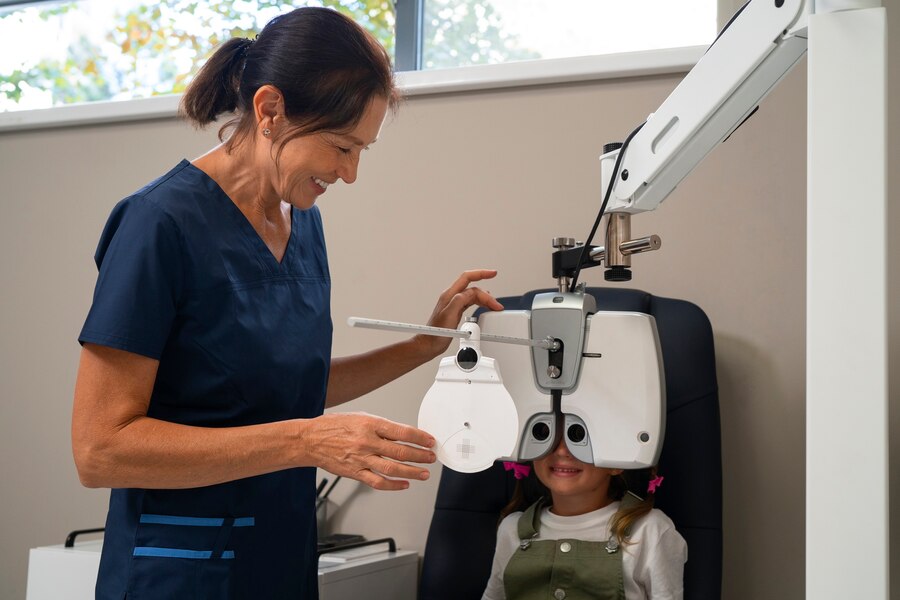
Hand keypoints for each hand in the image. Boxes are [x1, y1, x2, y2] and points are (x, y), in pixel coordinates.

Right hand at [301, 412, 435, 490]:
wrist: (310, 440)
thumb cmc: (334, 426)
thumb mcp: (360, 417)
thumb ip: (381, 427)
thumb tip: (403, 435)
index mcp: (370, 424)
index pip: (402, 432)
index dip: (420, 438)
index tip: (430, 441)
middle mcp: (367, 442)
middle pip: (400, 452)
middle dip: (420, 456)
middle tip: (431, 457)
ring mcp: (361, 459)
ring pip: (392, 469)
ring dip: (411, 472)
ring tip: (423, 473)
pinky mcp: (355, 473)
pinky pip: (377, 482)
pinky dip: (393, 485)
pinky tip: (404, 485)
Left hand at [415, 269, 503, 358]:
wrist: (430, 344)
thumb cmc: (436, 333)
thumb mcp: (448, 315)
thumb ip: (459, 301)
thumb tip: (470, 292)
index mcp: (450, 295)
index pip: (467, 278)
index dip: (481, 273)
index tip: (493, 273)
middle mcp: (452, 297)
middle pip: (473, 289)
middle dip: (487, 295)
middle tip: (496, 305)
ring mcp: (454, 304)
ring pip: (473, 295)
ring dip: (485, 299)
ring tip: (494, 307)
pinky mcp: (457, 311)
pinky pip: (471, 302)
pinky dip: (480, 303)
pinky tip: (485, 307)